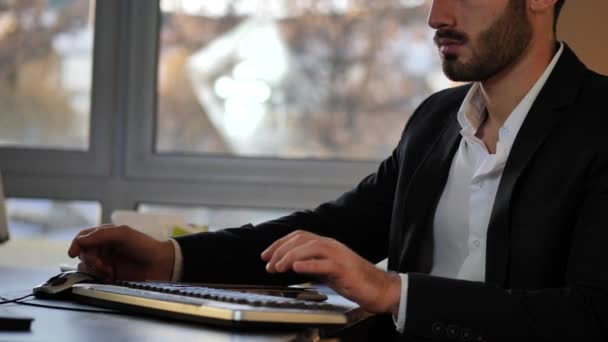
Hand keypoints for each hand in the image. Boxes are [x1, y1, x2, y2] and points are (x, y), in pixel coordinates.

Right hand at [67, 225, 174, 282]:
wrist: (161, 264)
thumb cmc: (145, 245)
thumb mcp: (124, 234)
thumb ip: (101, 235)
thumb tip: (80, 240)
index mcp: (106, 235)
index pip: (83, 237)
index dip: (76, 244)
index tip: (73, 254)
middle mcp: (104, 248)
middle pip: (83, 253)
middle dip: (90, 259)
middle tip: (102, 264)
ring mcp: (107, 262)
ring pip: (86, 266)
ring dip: (94, 269)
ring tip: (109, 271)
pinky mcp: (110, 275)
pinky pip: (95, 277)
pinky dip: (99, 277)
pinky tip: (111, 276)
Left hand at [261, 230, 400, 314]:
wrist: (379, 288)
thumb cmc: (354, 281)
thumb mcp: (327, 270)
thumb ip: (312, 264)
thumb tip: (292, 265)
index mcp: (326, 245)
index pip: (298, 237)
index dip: (279, 244)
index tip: (265, 255)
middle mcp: (331, 246)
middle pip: (301, 240)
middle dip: (280, 250)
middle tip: (268, 265)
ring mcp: (338, 255)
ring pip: (310, 248)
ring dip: (290, 257)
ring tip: (278, 267)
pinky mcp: (344, 268)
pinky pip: (323, 264)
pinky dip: (308, 265)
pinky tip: (296, 269)